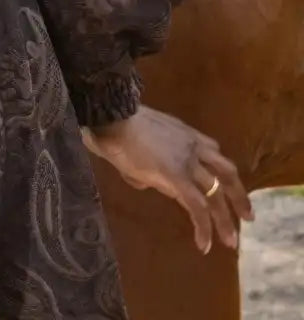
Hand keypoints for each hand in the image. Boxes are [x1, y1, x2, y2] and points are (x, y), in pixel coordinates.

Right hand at [84, 104, 252, 253]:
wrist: (113, 117)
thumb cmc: (118, 125)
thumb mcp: (143, 138)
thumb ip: (151, 158)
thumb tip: (147, 178)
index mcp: (185, 134)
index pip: (213, 152)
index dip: (220, 171)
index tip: (224, 187)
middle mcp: (193, 146)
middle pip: (226, 172)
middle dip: (239, 196)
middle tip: (248, 216)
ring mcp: (187, 161)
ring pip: (216, 193)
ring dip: (225, 219)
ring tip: (231, 241)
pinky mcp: (177, 177)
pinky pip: (197, 206)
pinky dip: (203, 227)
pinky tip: (203, 244)